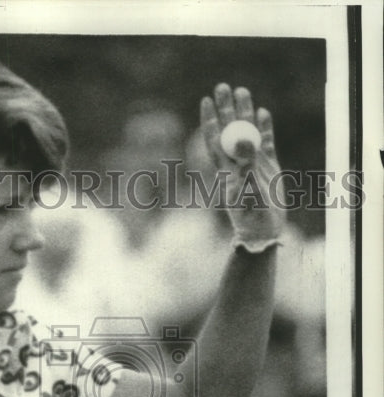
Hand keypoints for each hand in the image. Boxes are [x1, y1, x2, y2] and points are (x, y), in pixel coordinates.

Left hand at [200, 83, 284, 251]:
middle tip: (223, 86)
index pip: (215, 140)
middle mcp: (237, 163)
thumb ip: (246, 169)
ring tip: (242, 90)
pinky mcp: (268, 167)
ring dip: (245, 112)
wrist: (263, 231)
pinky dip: (265, 128)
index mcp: (226, 170)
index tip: (206, 100)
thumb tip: (244, 144)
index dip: (210, 120)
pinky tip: (262, 113)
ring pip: (248, 131)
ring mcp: (252, 163)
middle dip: (226, 108)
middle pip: (230, 130)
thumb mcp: (247, 193)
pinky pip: (266, 142)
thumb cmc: (251, 217)